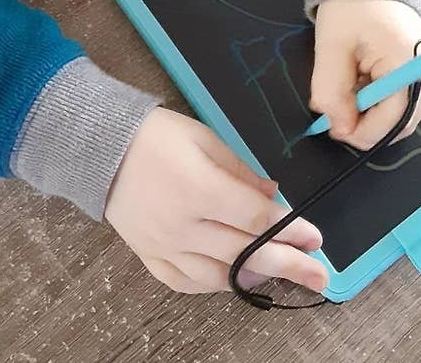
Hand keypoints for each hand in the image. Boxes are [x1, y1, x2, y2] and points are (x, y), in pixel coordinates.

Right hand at [105, 107, 327, 293]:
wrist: (101, 148)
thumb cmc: (159, 136)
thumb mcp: (207, 140)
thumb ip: (242, 173)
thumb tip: (273, 196)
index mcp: (200, 189)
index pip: (256, 219)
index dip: (290, 229)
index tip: (315, 238)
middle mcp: (183, 225)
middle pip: (245, 253)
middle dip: (288, 265)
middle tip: (320, 277)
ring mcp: (163, 246)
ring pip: (218, 275)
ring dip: (254, 277)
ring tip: (281, 273)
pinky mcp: (148, 256)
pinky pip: (185, 282)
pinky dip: (214, 284)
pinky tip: (234, 279)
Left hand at [311, 0, 420, 149]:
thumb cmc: (350, 4)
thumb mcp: (331, 47)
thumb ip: (332, 91)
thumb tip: (338, 127)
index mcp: (410, 59)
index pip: (394, 117)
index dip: (363, 132)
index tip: (334, 129)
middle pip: (403, 119)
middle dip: (368, 124)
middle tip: (337, 114)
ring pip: (401, 111)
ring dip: (371, 111)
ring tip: (346, 88)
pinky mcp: (420, 64)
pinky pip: (401, 96)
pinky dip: (377, 99)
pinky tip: (358, 81)